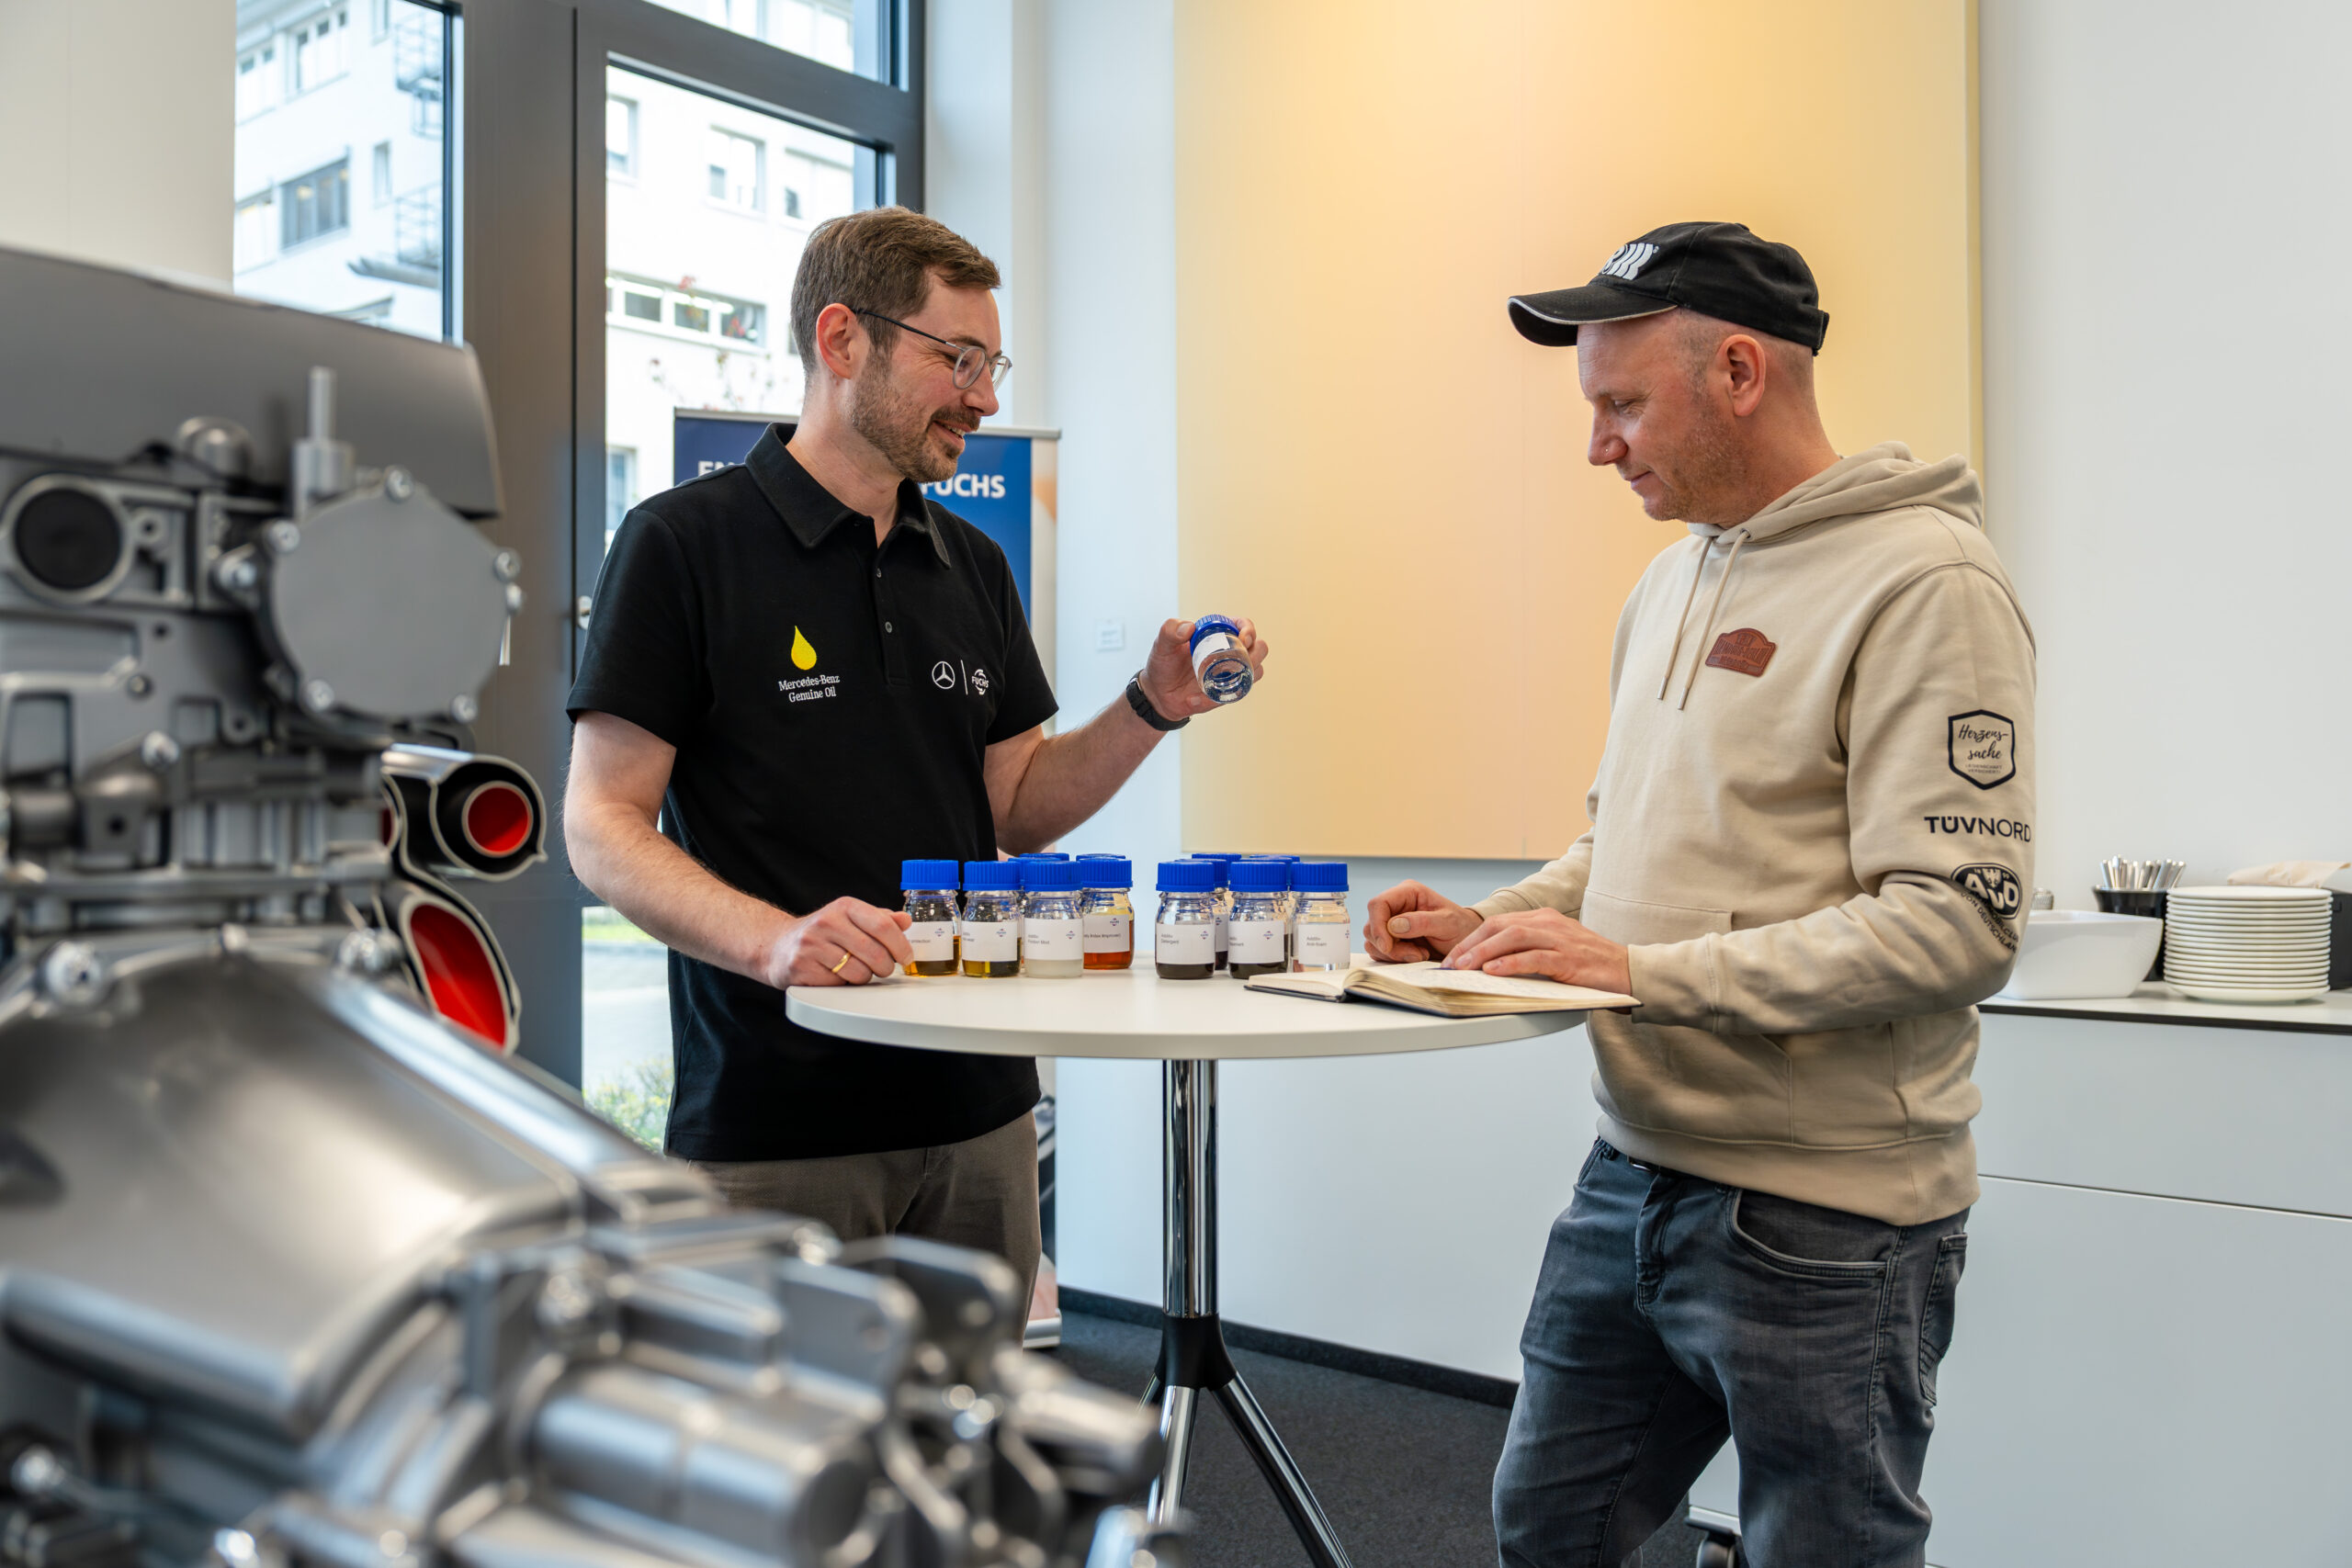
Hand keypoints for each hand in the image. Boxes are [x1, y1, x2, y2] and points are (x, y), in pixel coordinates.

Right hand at [761, 897, 912, 986]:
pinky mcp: (801, 967)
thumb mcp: (850, 918)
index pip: (883, 925)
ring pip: (858, 972)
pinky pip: (838, 985)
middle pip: (874, 952)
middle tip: (884, 968)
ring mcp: (811, 945)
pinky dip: (843, 985)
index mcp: (844, 907)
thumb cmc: (822, 933)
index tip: (906, 957)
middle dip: (886, 966)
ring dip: (864, 977)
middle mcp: (826, 922)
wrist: (778, 946)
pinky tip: (835, 975)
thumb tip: (905, 920)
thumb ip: (879, 919)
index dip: (900, 945)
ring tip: (854, 970)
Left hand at [1137, 616, 1269, 720]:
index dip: (1249, 630)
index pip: (1244, 626)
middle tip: (1239, 659)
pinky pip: (1237, 694)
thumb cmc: (1163, 664)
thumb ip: (1169, 631)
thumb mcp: (1162, 645)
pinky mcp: (1228, 692)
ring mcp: (1232, 673)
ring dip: (1249, 673)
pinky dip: (1220, 697)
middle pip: (1259, 648)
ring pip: (1257, 671)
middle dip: (1256, 652)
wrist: (1159, 693)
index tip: (1242, 639)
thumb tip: (1189, 628)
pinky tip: (1197, 698)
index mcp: (1218, 634)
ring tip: (1224, 677)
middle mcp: (1230, 653)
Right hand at [1364, 880, 1482, 961]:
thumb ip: (1422, 922)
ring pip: (1373, 941)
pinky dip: (1394, 958)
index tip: (1387, 946)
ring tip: (1420, 955)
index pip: (1378, 904)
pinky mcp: (1392, 939)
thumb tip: (1394, 925)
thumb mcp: (1447, 923)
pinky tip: (1415, 956)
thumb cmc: (1461, 927)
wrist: (1467, 943)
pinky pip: (1379, 951)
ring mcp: (1392, 923)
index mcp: (1408, 893)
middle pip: (1372, 925)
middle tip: (1415, 954)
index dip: (1378, 926)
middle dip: (1389, 945)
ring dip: (1393, 954)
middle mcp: (1396, 906)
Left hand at [1441, 909, 1631, 994]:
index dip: (1472, 940)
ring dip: (1482, 954)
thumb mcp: (1555, 950)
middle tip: (1450, 965)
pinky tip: (1492, 971)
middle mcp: (1548, 923)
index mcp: (1543, 919)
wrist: (1629, 970)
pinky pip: (1533, 958)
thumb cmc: (1589, 965)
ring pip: (1511, 939)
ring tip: (1463, 968)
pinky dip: (1509, 964)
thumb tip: (1491, 966)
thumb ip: (1527, 952)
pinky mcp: (1569, 958)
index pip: (1498, 924)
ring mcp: (1559, 939)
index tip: (1453, 958)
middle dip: (1470, 946)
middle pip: (1499, 927)